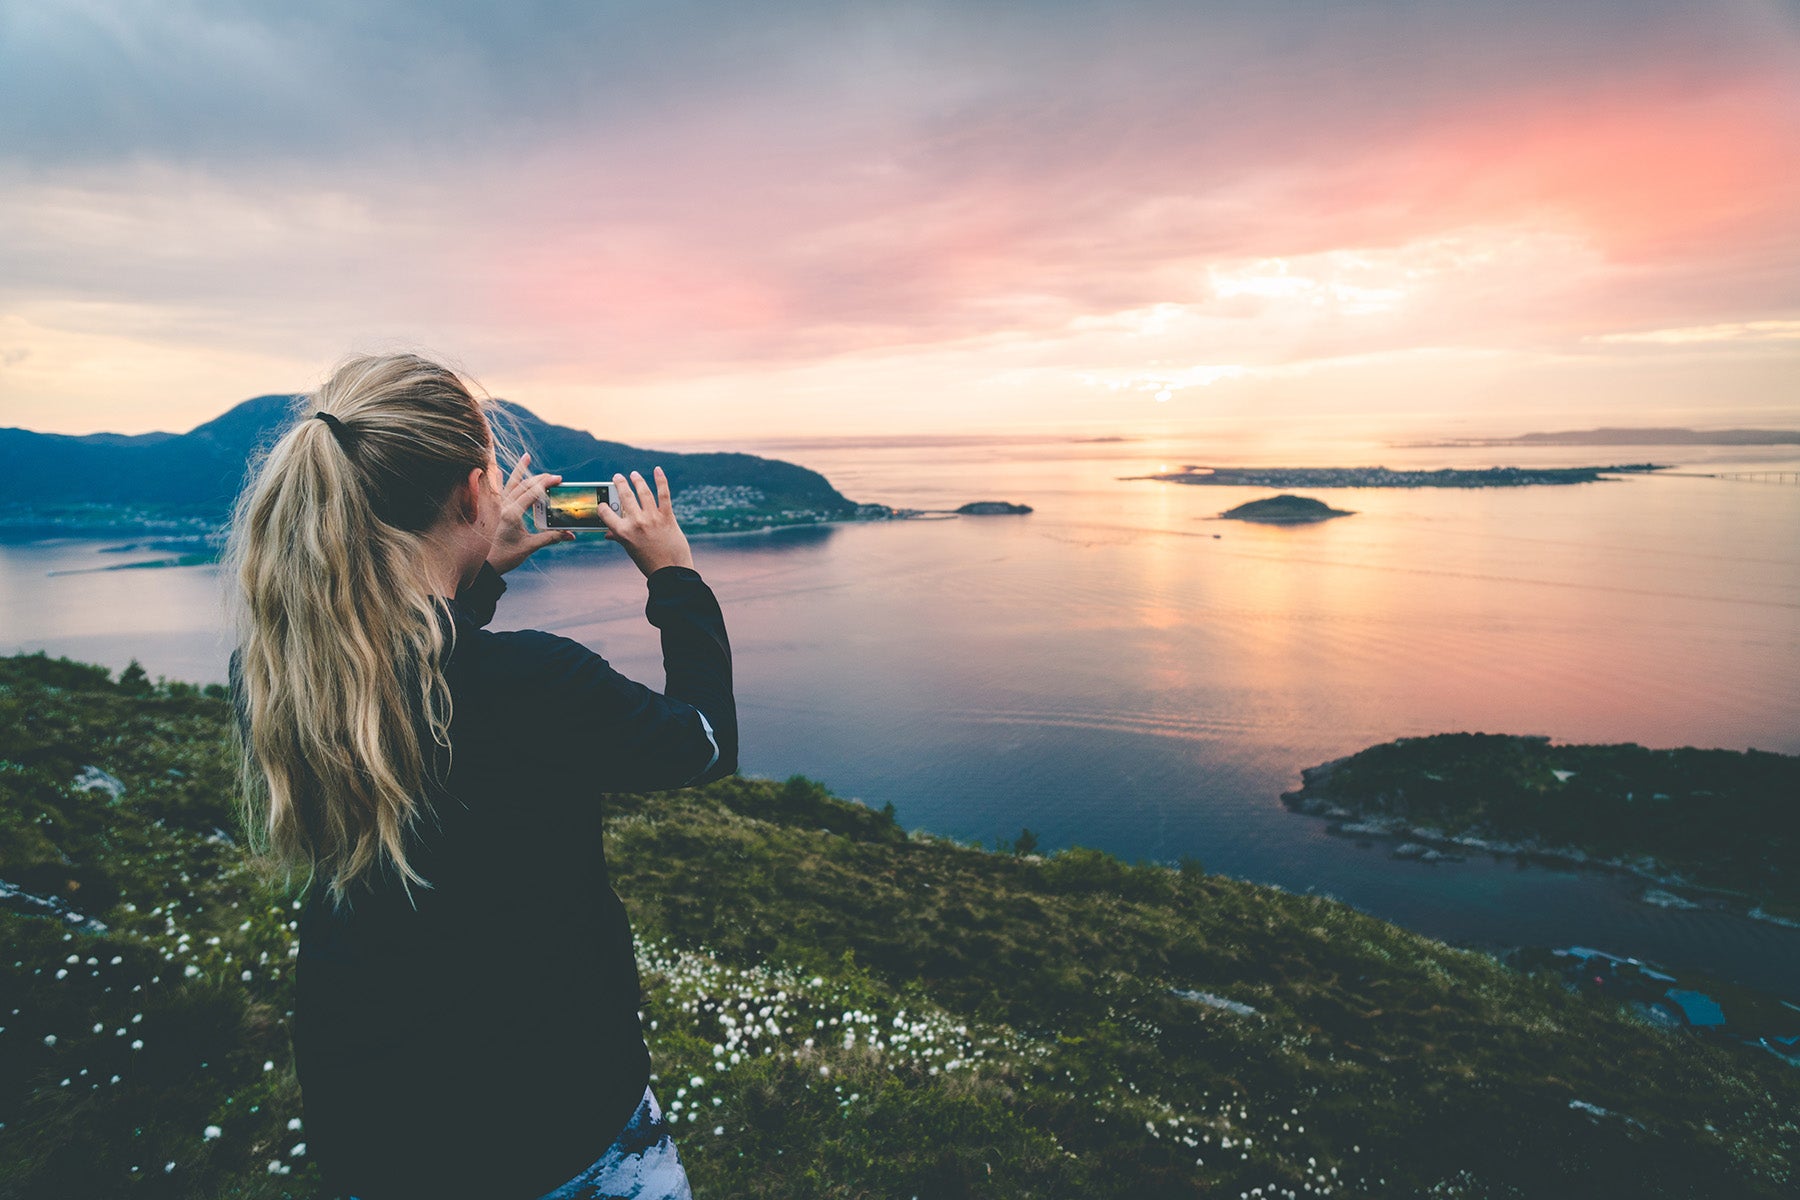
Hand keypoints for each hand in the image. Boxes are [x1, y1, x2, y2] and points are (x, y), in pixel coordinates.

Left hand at [486, 452, 573, 574]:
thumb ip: (551, 538)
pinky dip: (499, 480)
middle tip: (554, 476)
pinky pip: (498, 491)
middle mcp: (503, 506)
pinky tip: (499, 470)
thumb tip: (570, 535)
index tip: (558, 479)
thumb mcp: (530, 546)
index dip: (546, 484)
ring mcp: (498, 507)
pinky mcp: (495, 510)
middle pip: (523, 486)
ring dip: (519, 470)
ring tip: (526, 457)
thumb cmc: (507, 556)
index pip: (532, 493)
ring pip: (510, 484)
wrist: (488, 564)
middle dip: (540, 478)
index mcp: (512, 514)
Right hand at [596, 467, 694, 576]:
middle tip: (617, 477)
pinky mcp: (667, 517)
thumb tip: (608, 534)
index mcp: (622, 532)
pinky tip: (657, 470)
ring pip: (642, 492)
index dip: (603, 506)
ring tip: (634, 475)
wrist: (671, 572)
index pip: (606, 513)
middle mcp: (636, 522)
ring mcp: (652, 518)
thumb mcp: (630, 550)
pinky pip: (664, 494)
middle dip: (619, 484)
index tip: (603, 502)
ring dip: (637, 480)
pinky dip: (661, 481)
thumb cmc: (649, 562)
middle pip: (624, 497)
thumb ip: (619, 538)